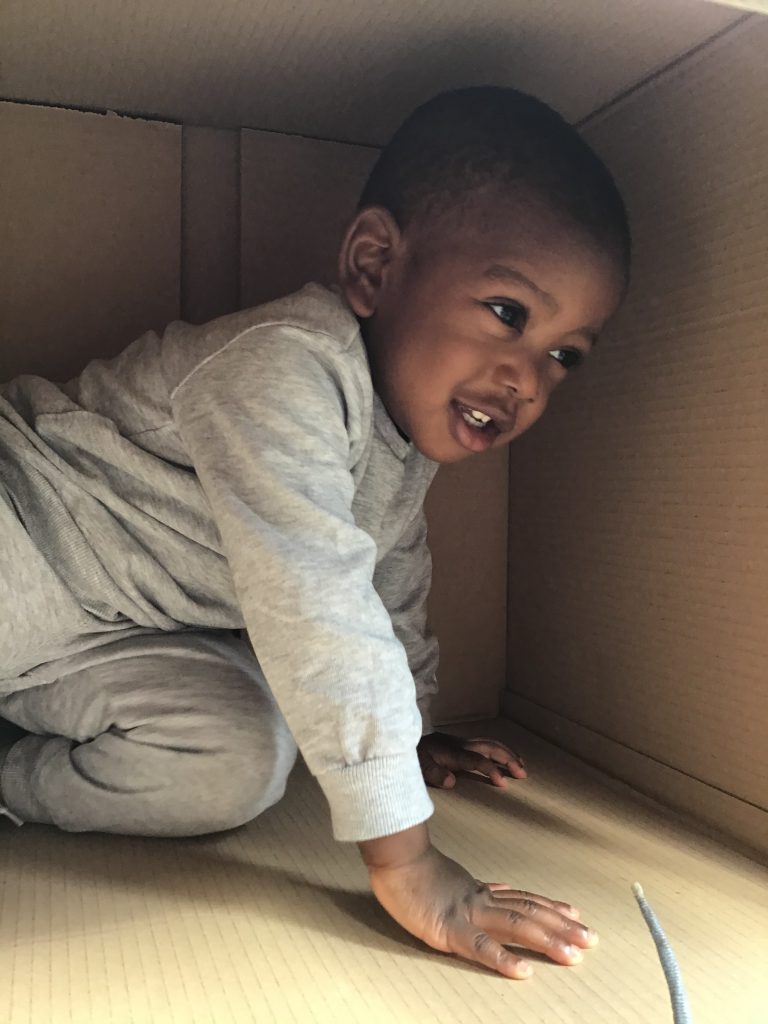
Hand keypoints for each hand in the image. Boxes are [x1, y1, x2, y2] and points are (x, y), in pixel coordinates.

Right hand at [362, 832, 597, 978]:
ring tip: (572, 956)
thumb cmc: (415, 870)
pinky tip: (522, 972)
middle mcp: (481, 900)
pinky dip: (503, 959)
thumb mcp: (452, 878)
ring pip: (516, 926)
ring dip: (547, 941)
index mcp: (480, 892)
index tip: (576, 915)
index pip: (523, 899)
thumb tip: (499, 887)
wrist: (395, 857)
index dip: (551, 908)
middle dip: (562, 928)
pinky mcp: (449, 929)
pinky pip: (480, 946)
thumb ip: (477, 887)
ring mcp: (468, 914)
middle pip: (529, 912)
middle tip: (590, 940)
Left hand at [417, 731, 526, 788]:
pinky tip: (506, 757)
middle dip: (508, 759)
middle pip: (490, 747)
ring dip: (508, 753)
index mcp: (452, 752)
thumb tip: (451, 782)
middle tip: (523, 774)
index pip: (477, 760)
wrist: (402, 737)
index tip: (503, 783)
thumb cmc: (412, 755)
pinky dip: (500, 750)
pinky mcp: (462, 744)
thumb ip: (433, 773)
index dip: (490, 770)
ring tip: (522, 766)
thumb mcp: (418, 766)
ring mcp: (462, 743)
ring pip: (490, 744)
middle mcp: (461, 745)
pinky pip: (486, 744)